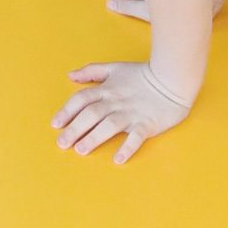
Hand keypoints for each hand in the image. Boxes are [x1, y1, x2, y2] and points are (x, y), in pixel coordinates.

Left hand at [52, 60, 191, 162]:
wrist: (172, 79)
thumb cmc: (142, 75)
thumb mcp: (114, 68)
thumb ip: (91, 71)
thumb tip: (70, 76)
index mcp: (107, 89)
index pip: (82, 99)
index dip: (67, 111)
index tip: (55, 124)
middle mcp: (116, 102)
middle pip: (91, 114)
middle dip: (75, 128)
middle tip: (62, 143)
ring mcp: (132, 113)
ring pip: (109, 125)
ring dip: (94, 138)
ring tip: (81, 150)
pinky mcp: (147, 124)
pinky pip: (136, 137)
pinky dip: (127, 147)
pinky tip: (118, 159)